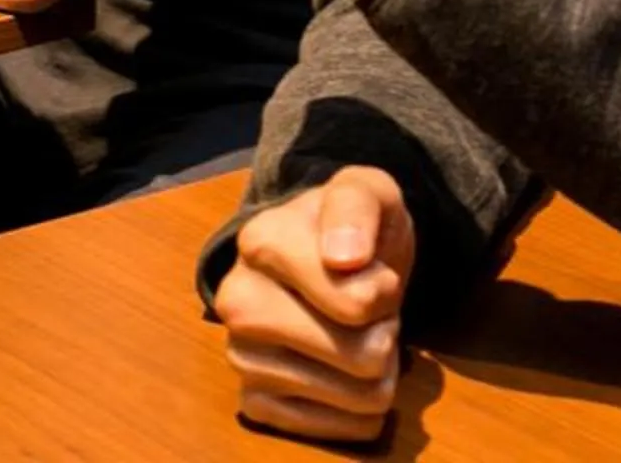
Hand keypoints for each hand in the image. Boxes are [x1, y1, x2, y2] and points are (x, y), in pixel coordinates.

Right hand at [213, 167, 413, 443]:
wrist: (324, 261)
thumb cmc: (348, 228)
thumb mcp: (366, 191)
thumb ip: (357, 206)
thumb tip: (344, 258)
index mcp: (258, 242)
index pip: (357, 304)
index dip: (384, 292)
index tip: (372, 271)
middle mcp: (235, 302)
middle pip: (362, 357)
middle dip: (385, 334)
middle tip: (367, 310)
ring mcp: (240, 357)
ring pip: (360, 396)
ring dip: (379, 371)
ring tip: (356, 336)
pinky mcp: (255, 403)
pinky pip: (344, 429)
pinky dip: (361, 408)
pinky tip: (344, 374)